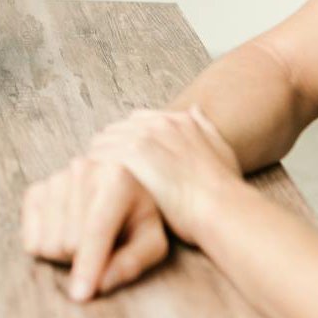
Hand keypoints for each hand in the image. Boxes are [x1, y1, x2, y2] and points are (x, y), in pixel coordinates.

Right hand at [22, 157, 169, 301]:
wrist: (115, 190)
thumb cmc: (136, 221)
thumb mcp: (151, 242)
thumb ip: (132, 263)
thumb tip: (101, 284)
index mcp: (117, 179)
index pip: (96, 230)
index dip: (88, 266)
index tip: (81, 296)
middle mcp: (82, 171)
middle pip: (69, 242)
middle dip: (84, 261)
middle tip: (102, 250)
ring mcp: (55, 179)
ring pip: (49, 244)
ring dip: (66, 256)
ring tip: (85, 240)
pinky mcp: (34, 192)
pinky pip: (30, 241)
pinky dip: (47, 248)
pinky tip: (65, 234)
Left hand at [86, 106, 240, 248]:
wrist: (222, 208)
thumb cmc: (225, 190)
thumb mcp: (221, 150)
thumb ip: (205, 128)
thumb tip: (195, 109)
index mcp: (178, 120)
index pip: (136, 122)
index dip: (126, 144)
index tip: (123, 165)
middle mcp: (159, 122)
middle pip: (116, 130)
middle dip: (109, 152)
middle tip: (103, 178)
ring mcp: (144, 136)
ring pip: (103, 143)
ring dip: (97, 162)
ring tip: (93, 187)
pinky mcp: (132, 154)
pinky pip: (99, 157)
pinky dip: (94, 172)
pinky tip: (93, 191)